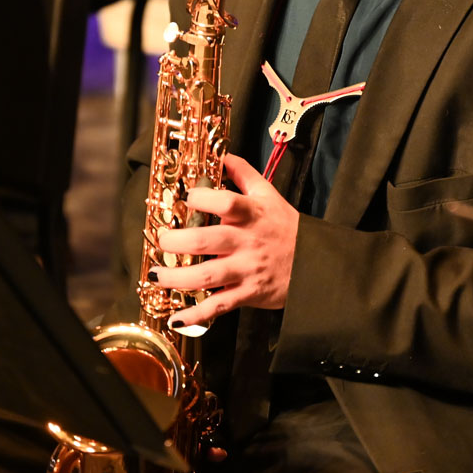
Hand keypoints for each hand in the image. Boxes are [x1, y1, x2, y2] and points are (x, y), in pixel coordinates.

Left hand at [152, 152, 298, 332]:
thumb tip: (223, 155)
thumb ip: (244, 173)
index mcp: (251, 214)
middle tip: (162, 241)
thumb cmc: (286, 227)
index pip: (225, 202)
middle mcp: (246, 241)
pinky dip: (197, 314)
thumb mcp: (269, 194)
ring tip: (158, 275)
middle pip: (206, 241)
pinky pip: (219, 305)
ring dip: (177, 278)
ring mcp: (246, 269)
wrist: (314, 263)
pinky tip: (176, 317)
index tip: (186, 198)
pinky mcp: (247, 294)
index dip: (202, 198)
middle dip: (176, 242)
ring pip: (207, 275)